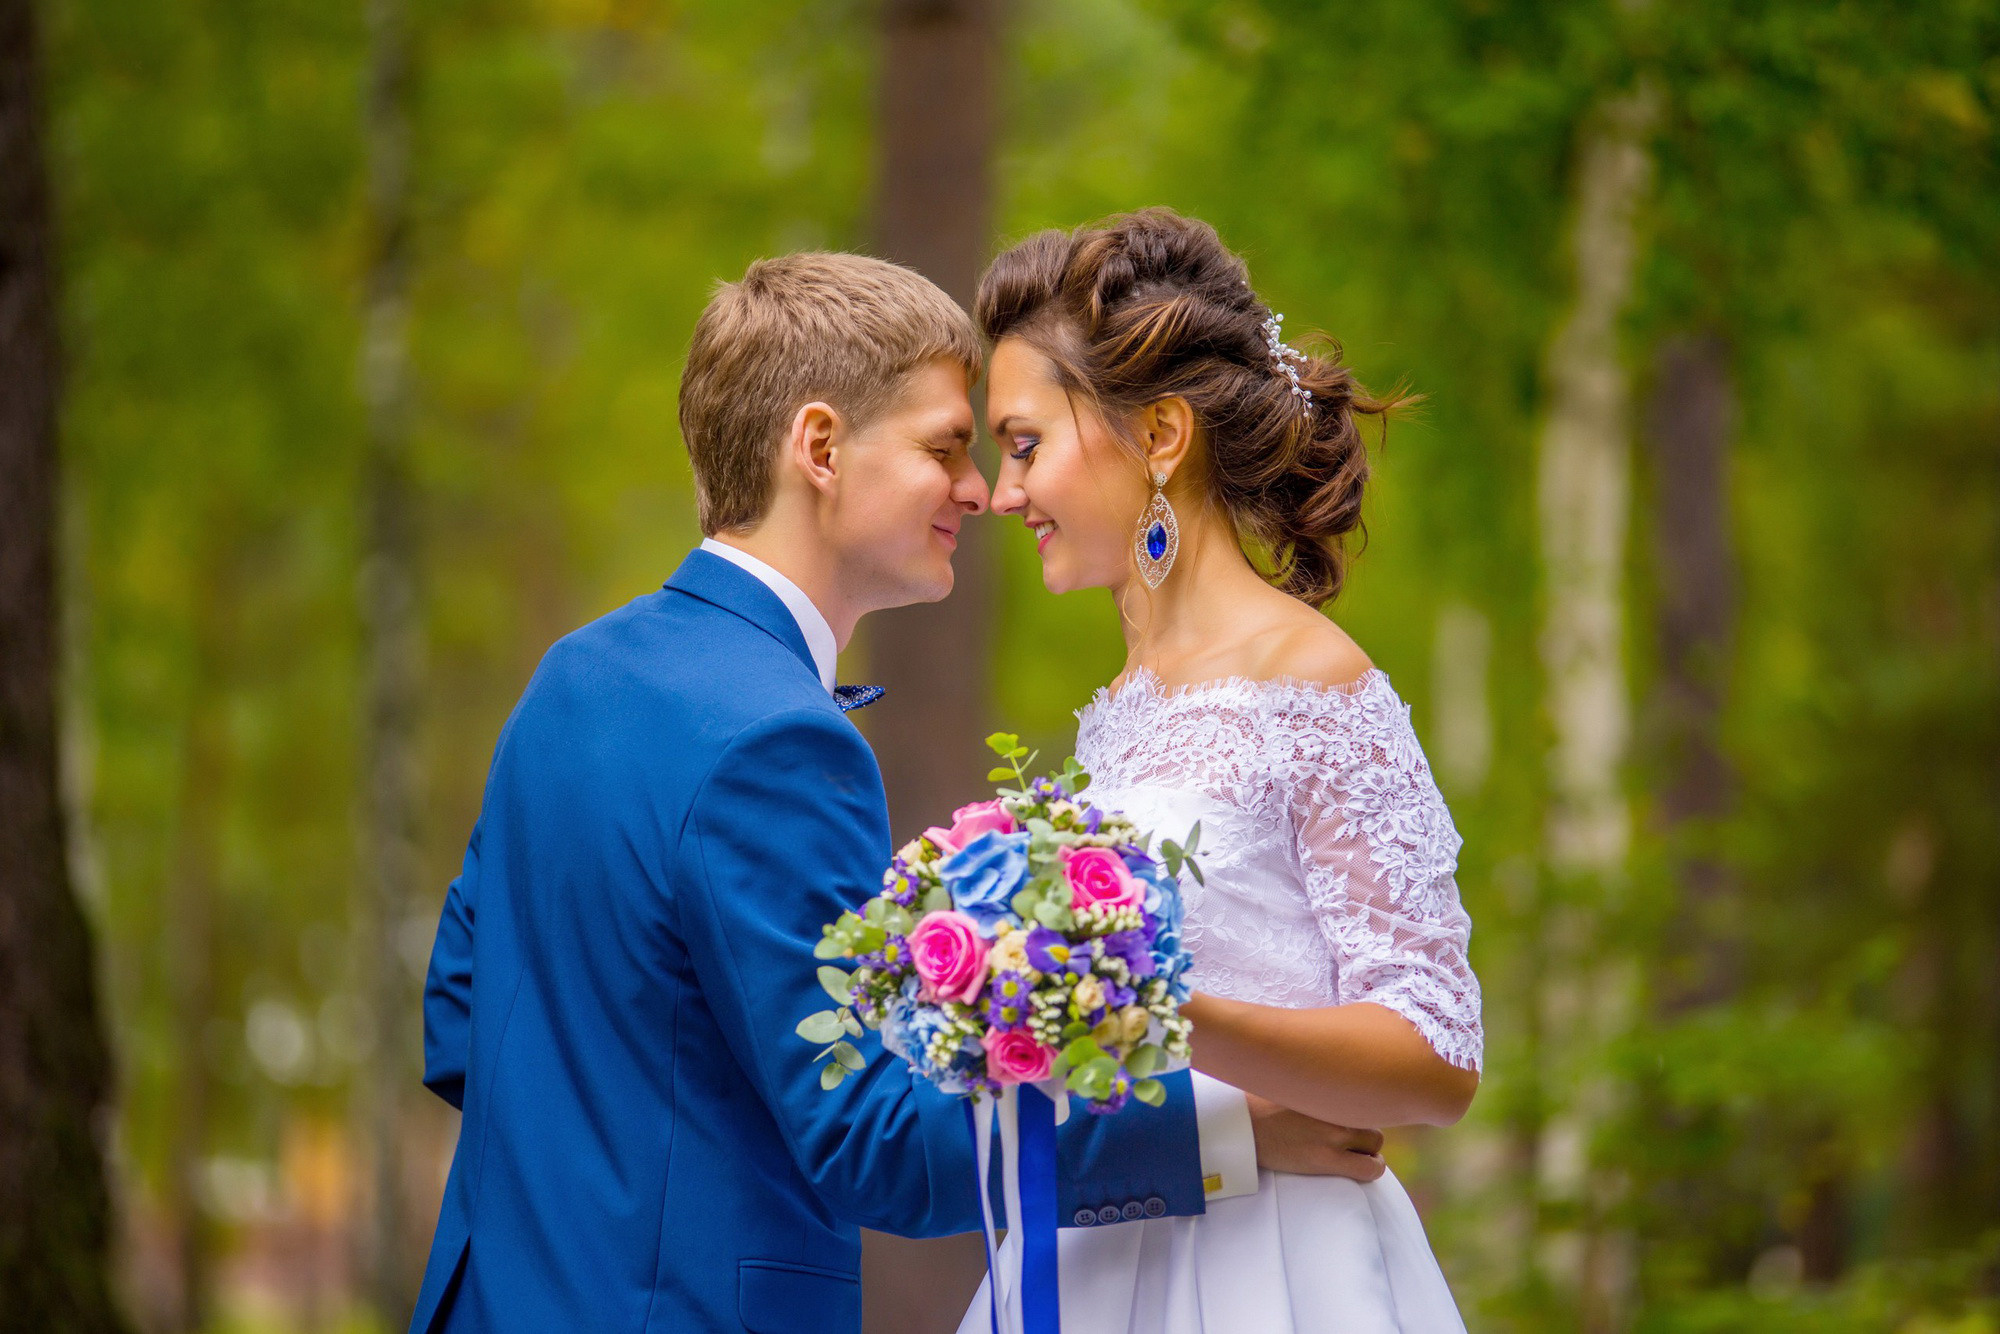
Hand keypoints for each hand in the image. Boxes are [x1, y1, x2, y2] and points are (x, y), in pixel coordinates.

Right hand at [1245, 1091, 1385, 1181]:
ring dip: (1366, 1149)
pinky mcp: (1327, 1159)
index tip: (1352, 1116)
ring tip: (1352, 1154)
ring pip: (1375, 1144)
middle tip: (1351, 1138)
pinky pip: (1369, 1169)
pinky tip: (1360, 1167)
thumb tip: (1319, 1070)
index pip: (1364, 1093)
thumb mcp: (1288, 1078)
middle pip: (1372, 1117)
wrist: (1240, 1125)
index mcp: (1328, 1085)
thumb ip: (1312, 1078)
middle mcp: (1335, 1107)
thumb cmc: (1257, 1101)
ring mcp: (1334, 1134)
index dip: (1359, 1109)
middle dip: (1365, 1129)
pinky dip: (1370, 1169)